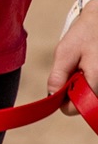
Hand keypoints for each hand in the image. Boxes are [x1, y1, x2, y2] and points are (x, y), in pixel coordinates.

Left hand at [49, 0, 97, 115]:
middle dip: (73, 91)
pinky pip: (94, 89)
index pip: (79, 109)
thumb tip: (51, 96)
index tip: (58, 85)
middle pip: (85, 104)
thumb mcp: (65, 52)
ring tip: (80, 66)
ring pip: (90, 96)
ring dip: (80, 86)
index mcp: (97, 83)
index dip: (64, 101)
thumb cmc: (85, 34)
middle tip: (72, 69)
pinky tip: (86, 67)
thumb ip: (59, 76)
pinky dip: (87, 81)